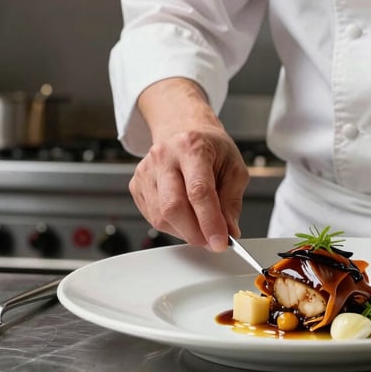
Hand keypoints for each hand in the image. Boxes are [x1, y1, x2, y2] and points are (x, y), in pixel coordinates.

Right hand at [129, 78, 249, 251]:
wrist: (184, 129)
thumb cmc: (210, 148)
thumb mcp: (234, 168)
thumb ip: (232, 202)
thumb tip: (229, 231)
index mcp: (191, 147)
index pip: (198, 191)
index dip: (210, 222)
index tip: (220, 242)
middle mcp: (164, 156)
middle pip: (173, 207)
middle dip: (195, 232)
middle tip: (211, 241)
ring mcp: (146, 170)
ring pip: (160, 216)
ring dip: (184, 231)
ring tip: (200, 225)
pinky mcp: (136, 184)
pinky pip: (152, 217)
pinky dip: (172, 226)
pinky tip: (185, 217)